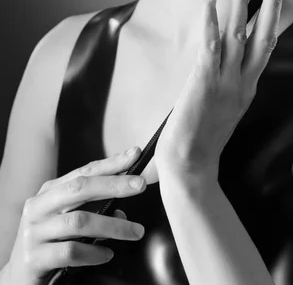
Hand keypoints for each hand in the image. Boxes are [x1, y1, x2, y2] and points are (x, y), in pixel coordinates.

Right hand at [7, 148, 146, 284]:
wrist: (18, 277)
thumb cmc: (49, 242)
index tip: (135, 154)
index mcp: (49, 191)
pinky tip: (107, 254)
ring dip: (113, 226)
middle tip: (140, 185)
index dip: (111, 162)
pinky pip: (71, 252)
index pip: (84, 172)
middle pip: (80, 188)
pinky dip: (94, 252)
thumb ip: (91, 210)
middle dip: (114, 184)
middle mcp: (39, 206)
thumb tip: (122, 210)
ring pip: (79, 221)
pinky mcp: (34, 258)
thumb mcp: (65, 219)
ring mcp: (34, 232)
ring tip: (135, 232)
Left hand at [154, 0, 286, 179]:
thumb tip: (223, 62)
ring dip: (241, 5)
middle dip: (271, 5)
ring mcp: (225, 82)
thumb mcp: (224, 107)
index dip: (271, 19)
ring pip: (238, 36)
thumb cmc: (202, 138)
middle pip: (263, 36)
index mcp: (247, 87)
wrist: (190, 167)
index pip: (265, 46)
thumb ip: (227, 83)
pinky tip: (211, 6)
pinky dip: (211, 26)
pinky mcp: (204, 84)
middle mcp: (242, 82)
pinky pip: (210, 49)